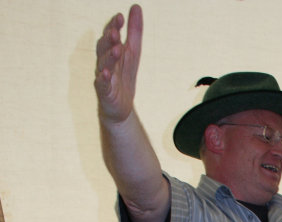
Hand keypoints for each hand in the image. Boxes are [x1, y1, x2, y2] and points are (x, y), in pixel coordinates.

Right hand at [95, 5, 142, 123]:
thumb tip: (136, 6)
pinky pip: (101, 84)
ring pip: (103, 64)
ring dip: (110, 56)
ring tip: (118, 49)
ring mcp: (103, 76)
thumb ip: (134, 31)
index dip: (113, 26)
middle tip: (116, 32)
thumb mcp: (133, 52)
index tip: (120, 17)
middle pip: (104, 47)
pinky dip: (103, 78)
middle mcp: (104, 61)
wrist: (121, 107)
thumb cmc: (124, 76)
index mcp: (110, 51)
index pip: (110, 35)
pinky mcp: (104, 92)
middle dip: (109, 40)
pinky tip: (106, 73)